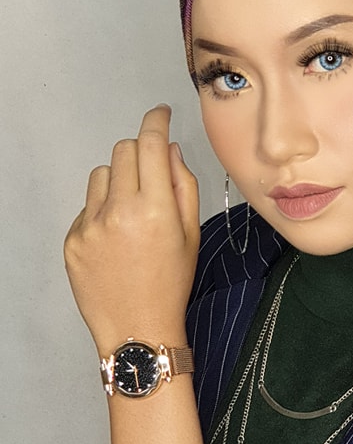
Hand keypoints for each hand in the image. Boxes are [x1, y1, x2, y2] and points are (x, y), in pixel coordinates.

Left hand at [64, 105, 199, 354]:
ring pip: (101, 175)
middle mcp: (120, 211)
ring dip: (118, 181)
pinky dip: (101, 212)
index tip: (159, 114)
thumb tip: (169, 150)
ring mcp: (91, 225)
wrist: (138, 329)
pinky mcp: (72, 239)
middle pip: (123, 151)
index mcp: (156, 209)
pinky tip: (116, 240)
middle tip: (151, 174)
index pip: (150, 143)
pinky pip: (86, 206)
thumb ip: (184, 185)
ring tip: (131, 215)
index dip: (155, 121)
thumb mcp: (190, 234)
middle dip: (139, 153)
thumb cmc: (170, 286)